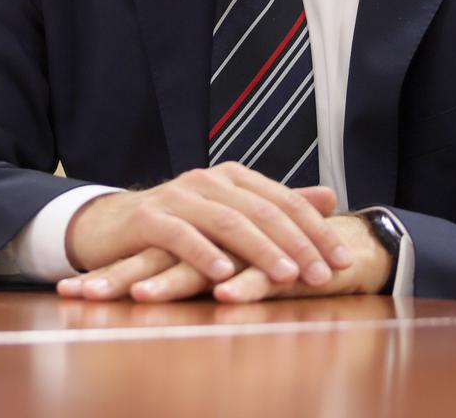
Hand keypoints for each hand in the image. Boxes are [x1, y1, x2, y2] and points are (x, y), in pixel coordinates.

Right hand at [57, 162, 345, 298]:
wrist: (110, 226)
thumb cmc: (178, 226)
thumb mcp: (230, 214)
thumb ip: (277, 206)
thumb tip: (329, 197)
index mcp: (232, 178)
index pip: (284, 201)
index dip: (316, 230)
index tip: (344, 260)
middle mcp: (207, 181)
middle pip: (261, 210)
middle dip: (297, 244)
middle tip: (324, 275)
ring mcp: (176, 196)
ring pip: (227, 221)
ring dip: (260, 251)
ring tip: (286, 277)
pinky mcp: (147, 218)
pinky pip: (180, 235)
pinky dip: (204, 254)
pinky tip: (224, 275)